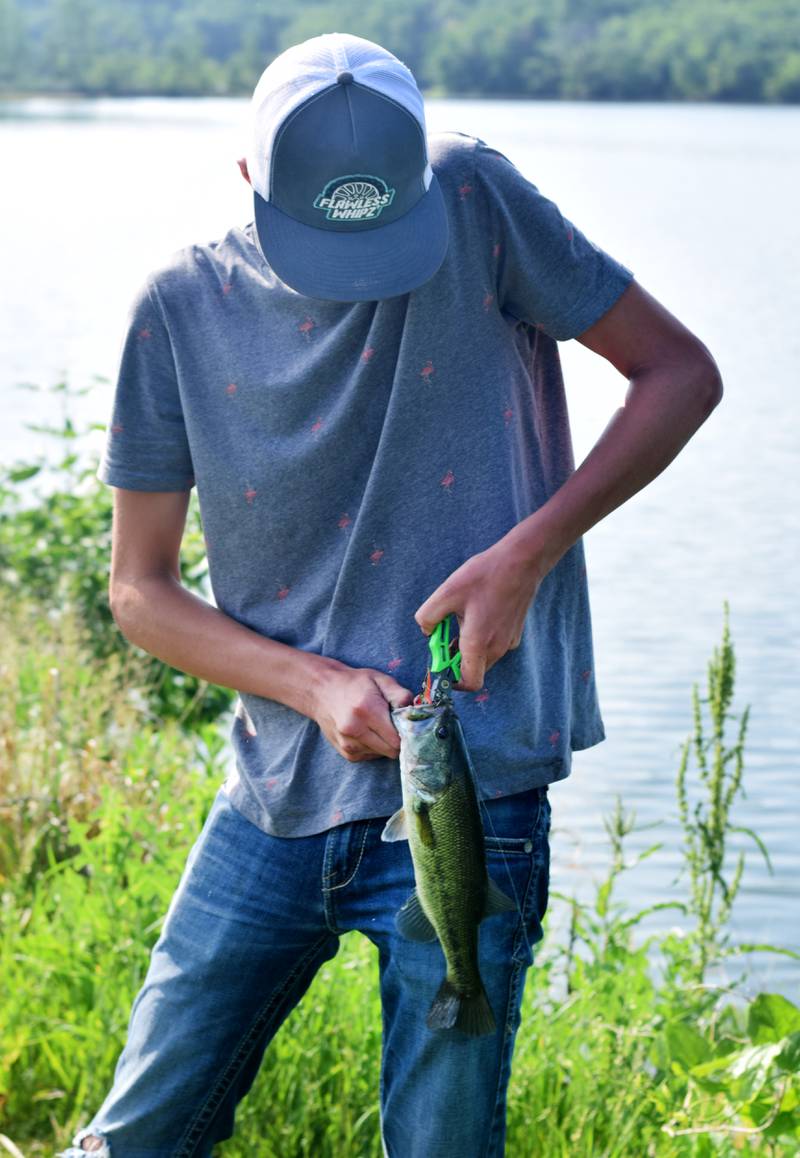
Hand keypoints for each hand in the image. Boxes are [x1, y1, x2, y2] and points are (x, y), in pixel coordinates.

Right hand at [310, 660, 413, 761]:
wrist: (321, 691)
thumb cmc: (355, 684)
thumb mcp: (379, 680)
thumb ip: (399, 694)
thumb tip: (414, 711)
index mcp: (367, 710)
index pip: (397, 738)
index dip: (407, 733)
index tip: (406, 725)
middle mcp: (355, 730)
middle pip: (391, 750)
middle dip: (397, 740)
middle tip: (394, 725)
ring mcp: (348, 744)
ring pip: (382, 754)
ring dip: (385, 743)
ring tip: (377, 726)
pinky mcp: (346, 753)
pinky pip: (370, 757)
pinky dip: (374, 747)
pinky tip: (367, 732)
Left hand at [414, 541, 545, 691]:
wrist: (521, 561)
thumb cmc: (484, 576)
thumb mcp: (445, 593)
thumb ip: (428, 617)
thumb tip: (427, 631)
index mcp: (478, 643)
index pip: (469, 683)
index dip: (452, 681)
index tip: (441, 663)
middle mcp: (497, 648)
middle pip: (473, 669)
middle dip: (456, 659)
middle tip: (445, 634)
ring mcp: (509, 641)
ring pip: (483, 656)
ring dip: (468, 647)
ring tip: (460, 618)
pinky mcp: (515, 631)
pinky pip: (493, 644)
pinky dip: (481, 637)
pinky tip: (477, 612)